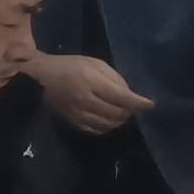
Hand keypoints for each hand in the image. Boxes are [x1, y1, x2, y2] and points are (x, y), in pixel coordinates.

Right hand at [32, 51, 146, 133]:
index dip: (138, 103)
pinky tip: (108, 119)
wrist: (42, 77)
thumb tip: (130, 95)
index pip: (121, 97)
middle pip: (117, 114)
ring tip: (121, 112)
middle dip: (129, 111)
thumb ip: (114, 78)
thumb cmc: (71, 65)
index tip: (151, 105)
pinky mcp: (72, 121)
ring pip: (108, 124)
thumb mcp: (95, 63)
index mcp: (92, 82)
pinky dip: (107, 127)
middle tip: (132, 106)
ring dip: (119, 120)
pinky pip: (96, 130)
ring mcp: (78, 113)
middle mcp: (86, 100)